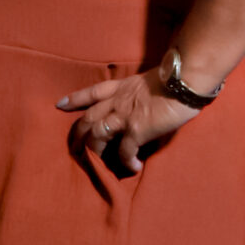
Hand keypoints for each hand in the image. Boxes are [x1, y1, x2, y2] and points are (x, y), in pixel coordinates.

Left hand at [57, 69, 201, 174]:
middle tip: (74, 146)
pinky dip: (126, 161)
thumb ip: (143, 91)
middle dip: (79, 132)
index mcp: (123, 87)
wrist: (185, 80)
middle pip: (89, 117)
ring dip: (96, 150)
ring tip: (100, 162)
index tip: (60, 104)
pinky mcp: (136, 130)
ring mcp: (125, 115)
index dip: (76, 98)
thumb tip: (148, 99)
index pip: (93, 91)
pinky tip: (133, 167)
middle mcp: (119, 100)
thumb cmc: (177, 77)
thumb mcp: (152, 80)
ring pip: (98, 134)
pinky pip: (125, 150)